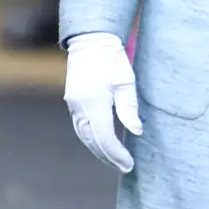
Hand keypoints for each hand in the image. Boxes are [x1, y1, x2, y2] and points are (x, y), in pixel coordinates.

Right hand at [64, 33, 141, 172]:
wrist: (91, 41)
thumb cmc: (112, 59)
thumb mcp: (126, 81)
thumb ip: (129, 108)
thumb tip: (136, 131)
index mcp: (94, 102)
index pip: (104, 138)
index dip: (117, 154)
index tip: (129, 164)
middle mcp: (80, 107)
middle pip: (92, 141)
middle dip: (108, 156)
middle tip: (125, 167)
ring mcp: (73, 105)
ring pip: (85, 136)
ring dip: (99, 150)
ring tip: (115, 160)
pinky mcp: (72, 102)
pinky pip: (81, 127)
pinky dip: (92, 139)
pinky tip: (102, 144)